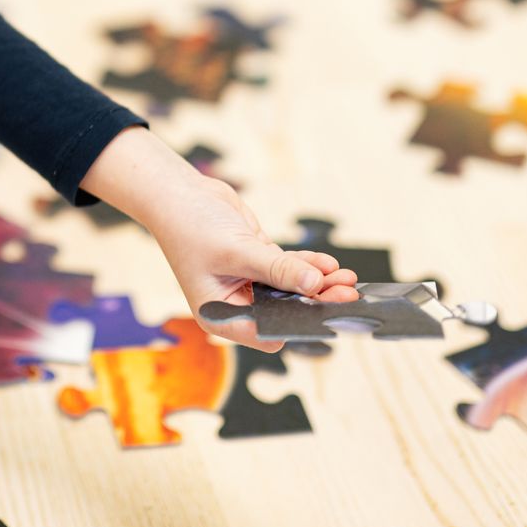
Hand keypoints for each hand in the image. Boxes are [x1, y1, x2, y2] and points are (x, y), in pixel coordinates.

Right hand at [79, 126, 359, 352]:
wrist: (178, 193)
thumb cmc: (191, 226)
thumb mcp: (237, 251)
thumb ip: (277, 269)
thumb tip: (316, 285)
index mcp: (222, 315)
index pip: (269, 332)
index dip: (299, 326)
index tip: (329, 314)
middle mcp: (237, 304)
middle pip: (286, 311)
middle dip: (317, 303)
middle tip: (348, 293)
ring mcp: (250, 283)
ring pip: (292, 289)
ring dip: (320, 284)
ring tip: (347, 277)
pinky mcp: (258, 262)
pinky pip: (290, 270)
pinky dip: (309, 266)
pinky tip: (329, 264)